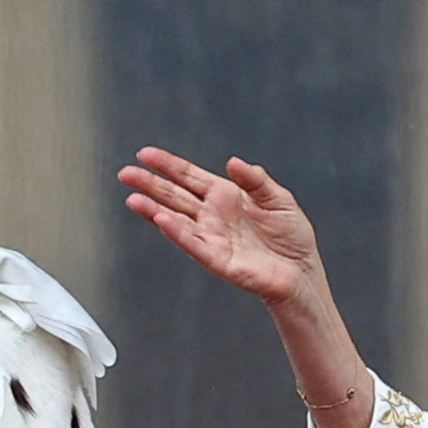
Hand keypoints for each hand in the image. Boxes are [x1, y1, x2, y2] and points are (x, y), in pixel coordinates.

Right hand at [123, 149, 377, 427]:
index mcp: (225, 197)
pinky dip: (177, 232)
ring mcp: (212, 238)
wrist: (301, 273)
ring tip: (133, 198)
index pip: (189, 177)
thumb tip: (232, 162)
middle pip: (174, 196)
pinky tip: (160, 219)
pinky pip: (193, 243)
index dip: (168, 165)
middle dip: (150, 184)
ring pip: (176, 220)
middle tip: (125, 174)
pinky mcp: (217, 259)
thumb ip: (256, 180)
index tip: (144, 154)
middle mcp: (213, 216)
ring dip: (154, 209)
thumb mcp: (278, 199)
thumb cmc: (291, 238)